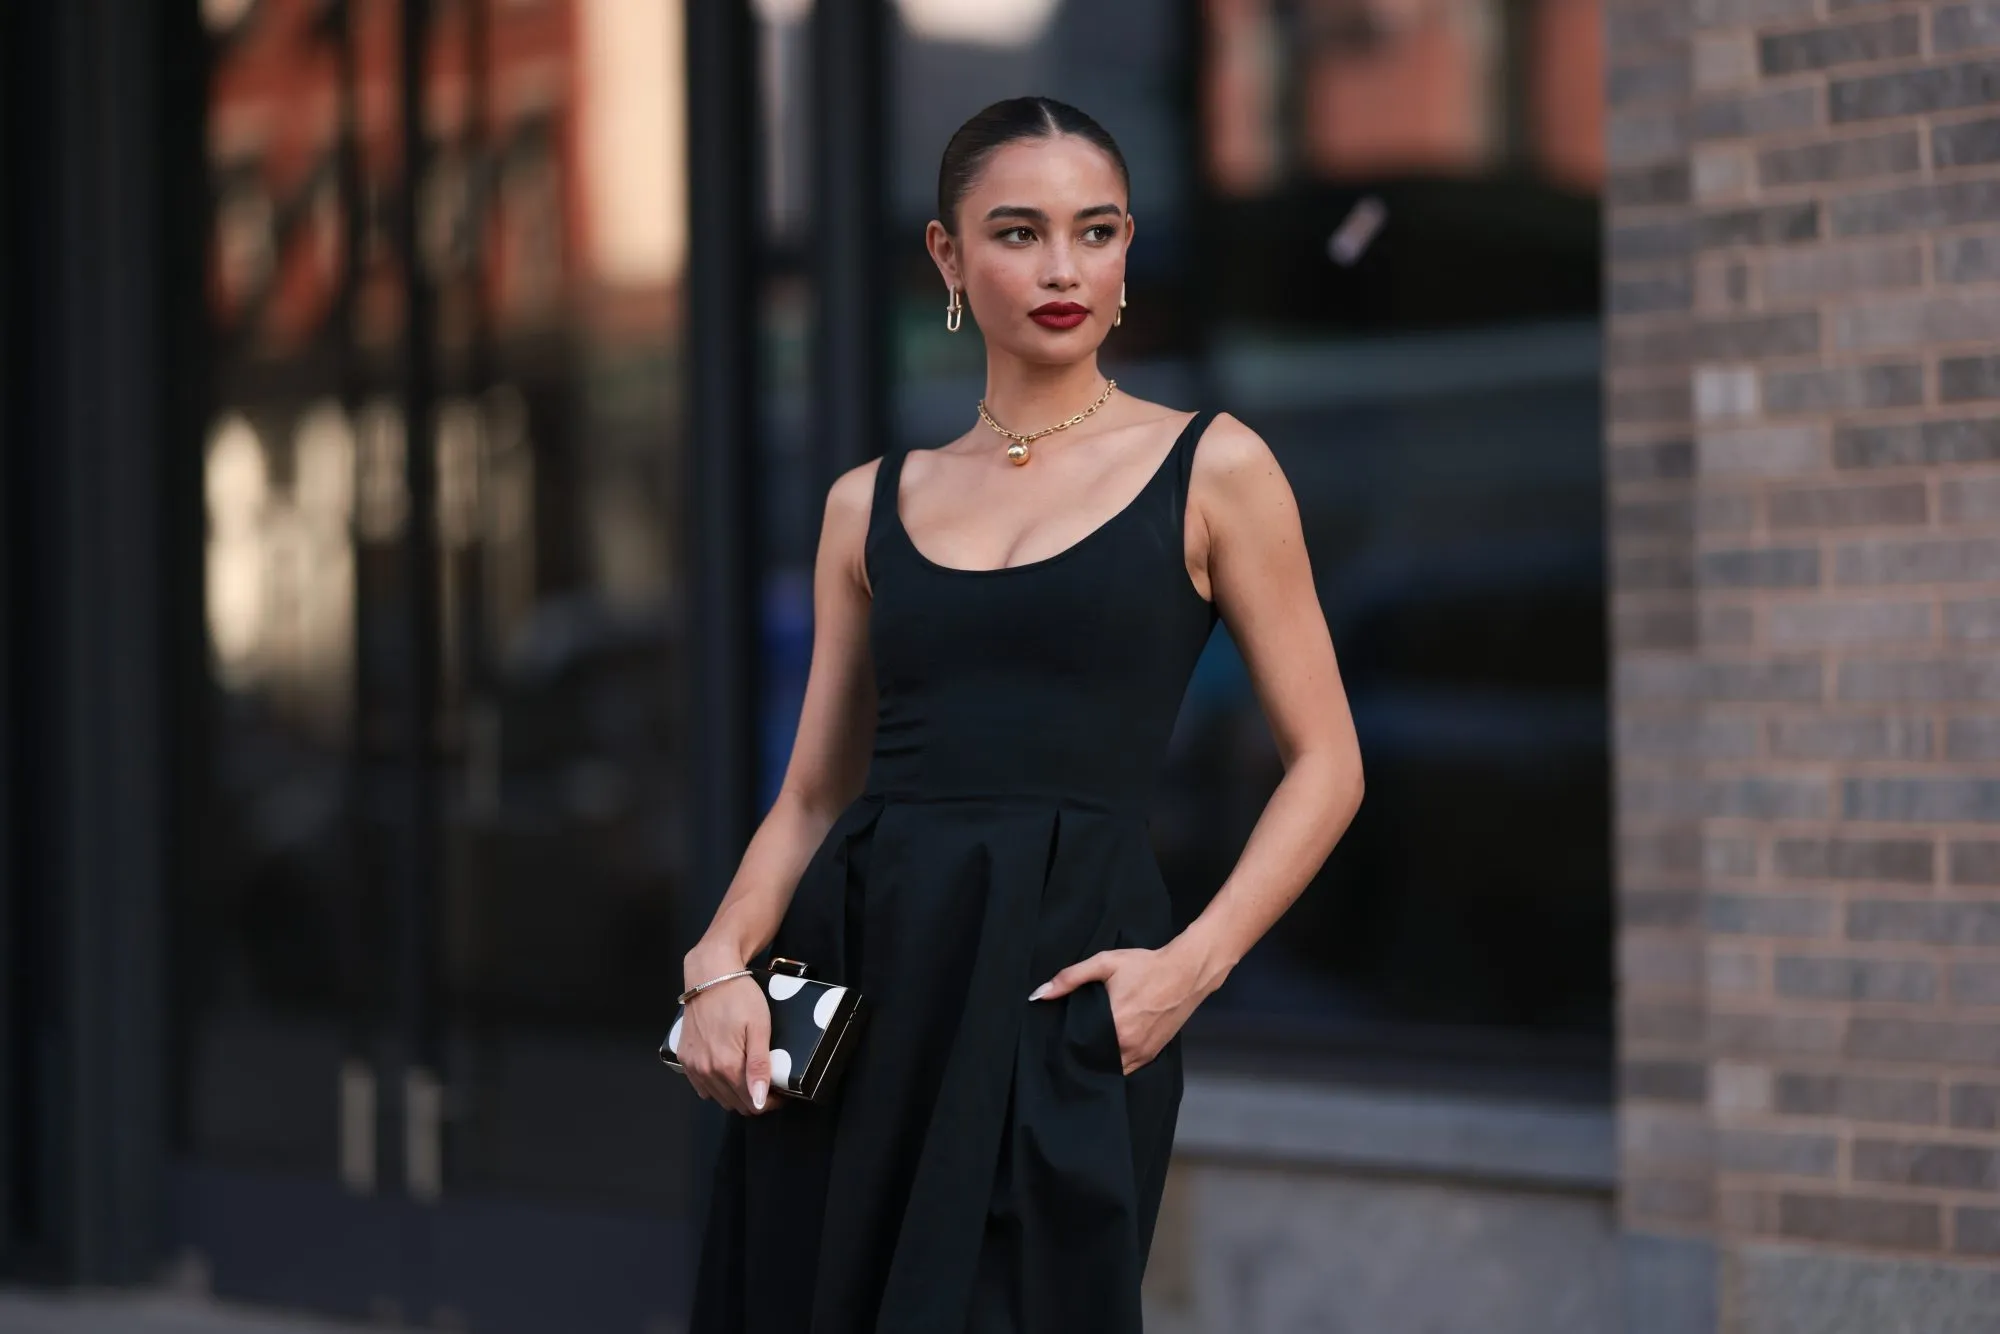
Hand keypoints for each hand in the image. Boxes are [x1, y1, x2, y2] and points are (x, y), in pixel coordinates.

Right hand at [677, 966, 782, 1114]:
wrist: (710, 975)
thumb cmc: (739, 996)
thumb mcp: (759, 1028)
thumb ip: (759, 1067)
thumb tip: (760, 1101)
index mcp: (727, 1066)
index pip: (753, 1103)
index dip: (770, 1101)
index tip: (781, 1092)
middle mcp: (707, 1071)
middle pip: (735, 1104)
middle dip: (755, 1098)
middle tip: (768, 1083)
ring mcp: (693, 1065)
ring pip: (718, 1098)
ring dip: (735, 1094)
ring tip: (749, 1076)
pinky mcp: (684, 1058)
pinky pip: (701, 1086)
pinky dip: (715, 1086)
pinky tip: (727, 1072)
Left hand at [1027, 943, 1208, 1074]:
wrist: (1186, 971)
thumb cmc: (1146, 966)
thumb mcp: (1105, 963)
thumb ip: (1070, 978)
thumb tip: (1039, 993)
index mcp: (1115, 1027)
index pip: (1080, 1048)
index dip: (1067, 1046)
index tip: (1056, 1041)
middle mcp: (1129, 1046)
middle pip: (1095, 1060)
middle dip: (1081, 1055)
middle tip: (1068, 1045)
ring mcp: (1143, 1053)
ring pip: (1112, 1068)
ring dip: (1099, 1061)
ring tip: (1087, 1049)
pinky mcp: (1153, 1054)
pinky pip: (1128, 1068)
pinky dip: (1116, 1063)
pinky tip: (1108, 1051)